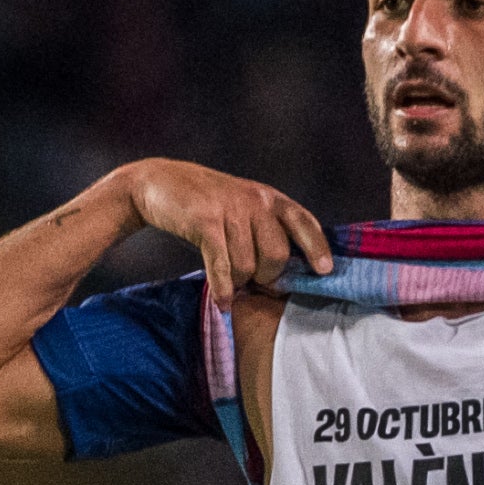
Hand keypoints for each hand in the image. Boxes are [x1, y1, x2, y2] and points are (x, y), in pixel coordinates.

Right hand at [130, 159, 330, 305]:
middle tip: (252, 282)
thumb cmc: (206, 203)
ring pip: (248, 265)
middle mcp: (255, 200)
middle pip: (277, 256)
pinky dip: (222, 288)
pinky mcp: (206, 221)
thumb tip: (289, 272)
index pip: (304, 222)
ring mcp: (230, 210)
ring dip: (238, 281)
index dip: (317, 248)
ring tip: (229, 280)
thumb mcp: (243, 206)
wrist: (159, 183)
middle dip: (266, 276)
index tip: (324, 271)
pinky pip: (222, 266)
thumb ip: (267, 230)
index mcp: (269, 198)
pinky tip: (222, 302)